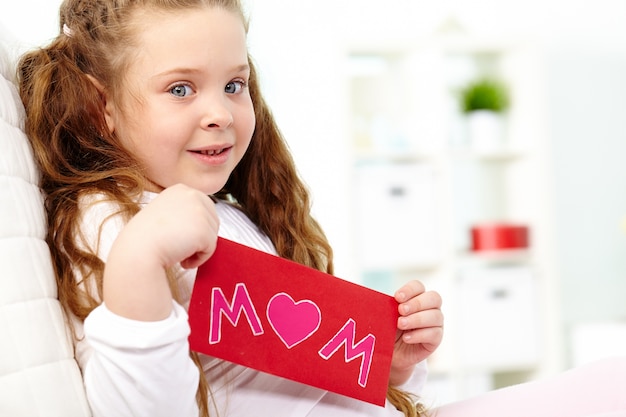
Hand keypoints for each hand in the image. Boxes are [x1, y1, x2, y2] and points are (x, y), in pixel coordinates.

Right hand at [103, 184, 218, 319]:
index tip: (176, 236)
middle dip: (198, 238)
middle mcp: (192, 195)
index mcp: (181, 189)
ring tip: (178, 252)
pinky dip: (199, 259)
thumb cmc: (145, 238)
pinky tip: (183, 260)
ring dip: (197, 249)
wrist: (137, 251)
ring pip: (212, 235)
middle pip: (211, 221)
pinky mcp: (204, 230)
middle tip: (178, 246)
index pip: (203, 209)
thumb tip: (198, 224)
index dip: (193, 228)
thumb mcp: (163, 213)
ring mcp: (199, 211)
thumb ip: (182, 213)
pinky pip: (211, 249)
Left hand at [389, 280, 442, 385]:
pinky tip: (406, 338)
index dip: (409, 290)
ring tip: (400, 324)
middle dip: (416, 303)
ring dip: (417, 319)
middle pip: (434, 298)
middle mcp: (430, 308)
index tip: (397, 297)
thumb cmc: (387, 329)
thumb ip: (387, 306)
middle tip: (401, 310)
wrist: (389, 352)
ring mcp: (436, 323)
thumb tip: (380, 300)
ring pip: (436, 316)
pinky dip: (419, 335)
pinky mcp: (435, 340)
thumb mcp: (385, 316)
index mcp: (417, 297)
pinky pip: (435, 334)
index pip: (418, 286)